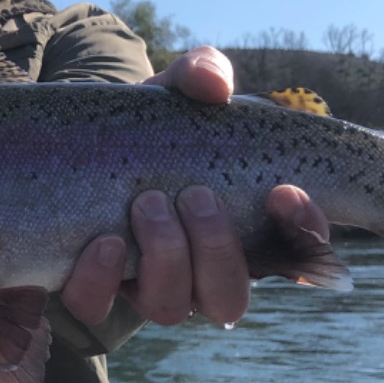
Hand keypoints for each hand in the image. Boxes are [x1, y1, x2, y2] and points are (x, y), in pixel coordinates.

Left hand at [60, 46, 330, 328]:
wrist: (78, 139)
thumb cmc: (149, 123)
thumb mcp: (177, 92)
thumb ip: (202, 75)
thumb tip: (215, 86)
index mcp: (245, 229)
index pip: (301, 254)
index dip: (305, 234)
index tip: (284, 191)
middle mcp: (201, 270)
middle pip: (229, 298)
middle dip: (216, 248)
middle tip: (195, 194)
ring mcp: (146, 285)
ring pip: (170, 308)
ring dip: (165, 258)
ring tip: (148, 203)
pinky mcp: (92, 288)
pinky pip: (95, 306)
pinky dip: (100, 280)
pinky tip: (104, 242)